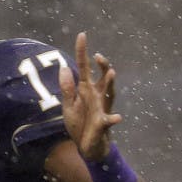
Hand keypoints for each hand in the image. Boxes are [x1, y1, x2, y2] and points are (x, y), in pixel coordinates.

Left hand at [59, 32, 122, 160]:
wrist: (87, 147)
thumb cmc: (79, 125)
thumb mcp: (68, 106)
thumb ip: (67, 89)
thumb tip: (65, 68)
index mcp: (85, 90)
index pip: (84, 67)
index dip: (82, 52)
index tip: (82, 35)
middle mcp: (96, 96)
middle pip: (102, 76)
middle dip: (103, 66)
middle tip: (98, 56)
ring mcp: (102, 108)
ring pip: (109, 93)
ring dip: (110, 83)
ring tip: (112, 73)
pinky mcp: (103, 123)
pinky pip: (109, 120)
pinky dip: (113, 119)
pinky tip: (116, 118)